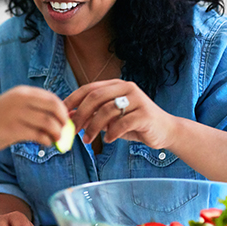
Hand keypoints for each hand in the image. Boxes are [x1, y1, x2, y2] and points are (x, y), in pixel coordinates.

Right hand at [0, 85, 68, 153]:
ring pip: (49, 123)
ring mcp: (17, 114)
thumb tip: (56, 118)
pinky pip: (39, 135)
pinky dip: (47, 140)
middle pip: (54, 107)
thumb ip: (31, 109)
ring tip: (56, 140)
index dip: (62, 110)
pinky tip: (46, 143)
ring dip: (57, 133)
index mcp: (21, 92)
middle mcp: (20, 100)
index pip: (51, 98)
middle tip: (65, 130)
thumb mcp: (12, 106)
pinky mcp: (14, 130)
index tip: (65, 120)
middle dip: (63, 120)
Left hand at [63, 79, 178, 148]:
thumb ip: (92, 115)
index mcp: (116, 85)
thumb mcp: (110, 119)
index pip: (89, 88)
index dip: (73, 100)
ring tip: (87, 140)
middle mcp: (126, 88)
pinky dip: (111, 133)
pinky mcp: (145, 114)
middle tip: (73, 130)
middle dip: (80, 115)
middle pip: (95, 97)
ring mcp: (137, 100)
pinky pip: (122, 124)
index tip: (61, 113)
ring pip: (107, 111)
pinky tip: (108, 140)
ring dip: (93, 127)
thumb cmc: (133, 124)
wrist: (165, 131)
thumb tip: (68, 117)